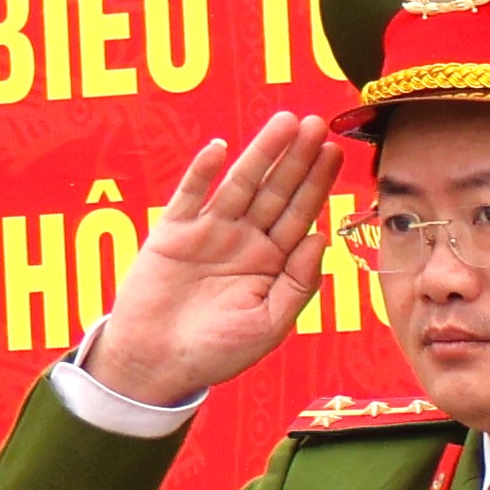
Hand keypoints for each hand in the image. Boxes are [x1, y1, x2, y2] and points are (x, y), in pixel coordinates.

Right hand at [83, 112, 336, 409]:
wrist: (155, 366)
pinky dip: (202, 173)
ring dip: (261, 153)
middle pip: (276, 191)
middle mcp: (243, 241)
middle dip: (296, 158)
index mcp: (270, 262)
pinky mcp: (172, 234)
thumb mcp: (269, 326)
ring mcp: (208, 233)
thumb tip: (320, 236)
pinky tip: (220, 149)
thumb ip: (297, 283)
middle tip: (316, 123)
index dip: (317, 183)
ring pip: (240, 184)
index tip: (334, 152)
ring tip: (284, 123)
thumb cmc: (216, 353)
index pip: (300, 214)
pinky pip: (189, 197)